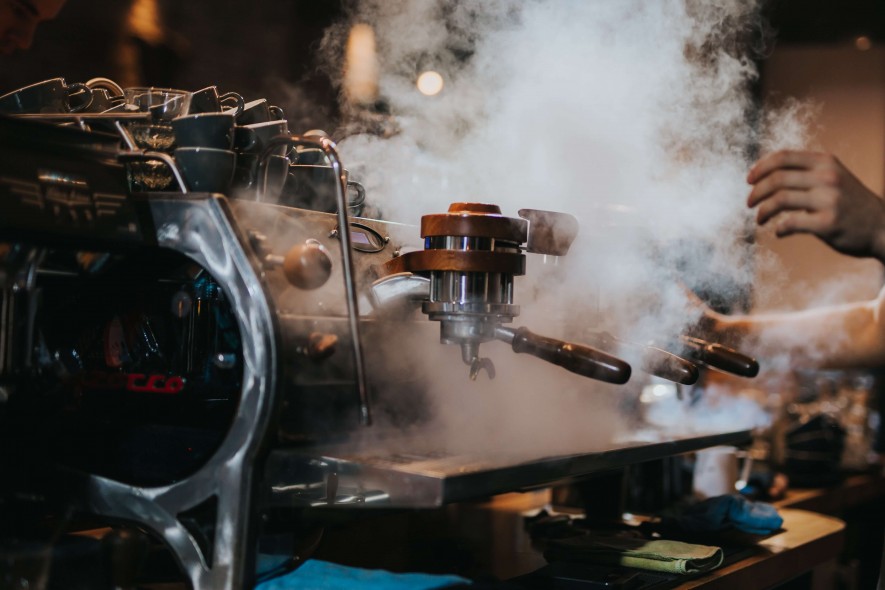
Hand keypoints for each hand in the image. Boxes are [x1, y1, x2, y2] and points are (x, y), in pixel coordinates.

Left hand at [747, 150, 884, 259]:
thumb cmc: (850, 203)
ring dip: (762, 211)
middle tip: (749, 203)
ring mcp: (829, 200)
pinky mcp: (828, 223)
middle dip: (756, 192)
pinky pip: (791, 223)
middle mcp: (827, 177)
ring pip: (780, 200)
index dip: (760, 167)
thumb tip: (766, 174)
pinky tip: (779, 232)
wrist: (883, 226)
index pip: (783, 157)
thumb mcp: (833, 177)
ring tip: (759, 219)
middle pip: (776, 179)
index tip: (749, 180)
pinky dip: (779, 228)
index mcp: (825, 162)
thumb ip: (806, 172)